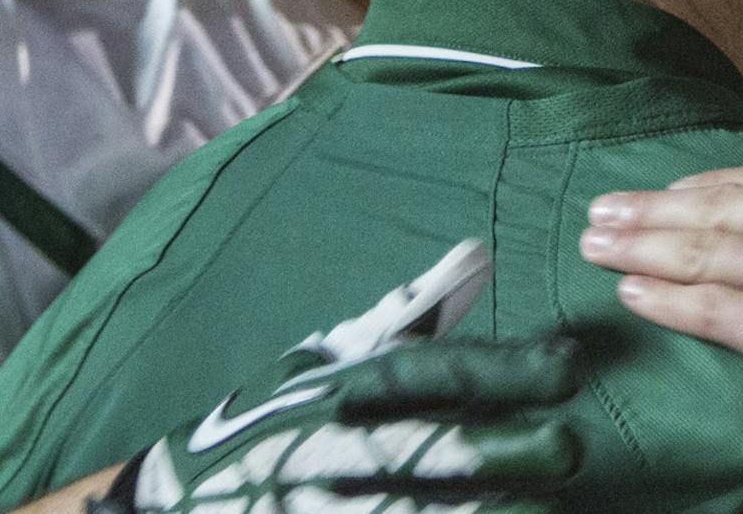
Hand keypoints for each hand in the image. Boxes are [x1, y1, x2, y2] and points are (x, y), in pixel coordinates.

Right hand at [110, 240, 581, 513]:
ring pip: (421, 513)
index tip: (569, 369)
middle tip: (572, 448)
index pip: (434, 373)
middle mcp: (335, 447)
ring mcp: (326, 506)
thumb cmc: (264, 421)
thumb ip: (407, 314)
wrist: (170, 503)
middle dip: (506, 452)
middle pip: (434, 450)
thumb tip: (477, 255)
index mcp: (341, 388)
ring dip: (488, 511)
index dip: (505, 372)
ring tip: (550, 510)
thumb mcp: (325, 359)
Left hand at [579, 150, 742, 457]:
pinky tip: (637, 291)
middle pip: (722, 204)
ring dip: (643, 246)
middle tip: (604, 208)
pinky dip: (669, 299)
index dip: (714, 182)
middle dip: (654, 207)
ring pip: (705, 251)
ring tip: (598, 243)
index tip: (676, 189)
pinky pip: (716, 312)